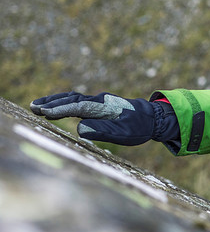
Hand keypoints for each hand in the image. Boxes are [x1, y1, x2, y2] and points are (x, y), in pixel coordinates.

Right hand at [30, 92, 177, 145]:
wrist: (154, 117)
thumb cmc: (139, 127)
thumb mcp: (124, 133)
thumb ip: (103, 131)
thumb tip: (80, 129)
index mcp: (104, 107)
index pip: (78, 107)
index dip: (60, 110)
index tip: (44, 112)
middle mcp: (100, 100)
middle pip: (71, 99)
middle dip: (51, 103)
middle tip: (33, 107)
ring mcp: (99, 101)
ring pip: (73, 98)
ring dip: (55, 101)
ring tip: (37, 106)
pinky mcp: (99, 105)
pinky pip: (77, 101)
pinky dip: (64, 103)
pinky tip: (55, 108)